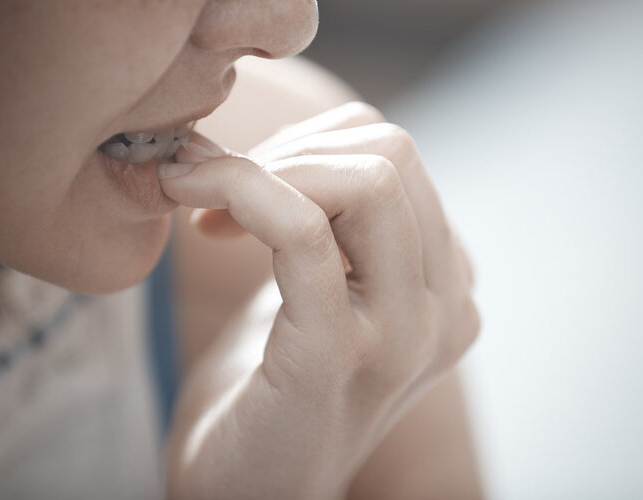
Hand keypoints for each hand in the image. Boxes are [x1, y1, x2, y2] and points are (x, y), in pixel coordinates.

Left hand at [160, 102, 479, 498]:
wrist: (248, 492)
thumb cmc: (274, 389)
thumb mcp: (326, 293)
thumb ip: (343, 227)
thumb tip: (301, 138)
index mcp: (448, 288)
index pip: (397, 156)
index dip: (310, 147)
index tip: (245, 184)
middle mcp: (447, 310)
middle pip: (390, 153)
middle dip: (289, 150)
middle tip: (221, 191)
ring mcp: (403, 337)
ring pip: (364, 180)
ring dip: (263, 169)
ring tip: (208, 209)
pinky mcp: (337, 356)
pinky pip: (303, 231)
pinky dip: (241, 193)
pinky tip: (194, 211)